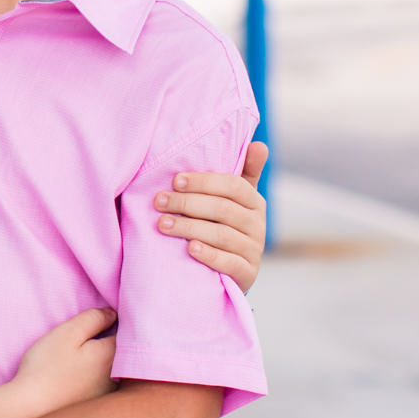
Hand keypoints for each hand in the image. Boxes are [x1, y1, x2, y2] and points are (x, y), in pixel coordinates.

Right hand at [8, 308, 117, 416]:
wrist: (30, 408)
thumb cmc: (46, 366)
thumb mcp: (68, 333)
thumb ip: (93, 319)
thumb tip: (113, 313)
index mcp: (111, 354)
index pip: (127, 332)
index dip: (117, 322)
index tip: (103, 319)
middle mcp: (116, 376)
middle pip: (122, 352)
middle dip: (113, 342)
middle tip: (92, 335)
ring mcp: (107, 394)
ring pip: (114, 370)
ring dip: (105, 362)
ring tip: (82, 357)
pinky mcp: (95, 406)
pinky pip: (105, 385)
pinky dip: (97, 378)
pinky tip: (79, 377)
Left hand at [157, 141, 267, 292]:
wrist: (230, 271)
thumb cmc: (224, 226)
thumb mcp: (234, 200)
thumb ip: (243, 172)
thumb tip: (259, 144)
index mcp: (254, 202)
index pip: (233, 186)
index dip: (204, 182)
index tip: (175, 181)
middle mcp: (258, 225)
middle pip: (223, 209)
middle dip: (187, 204)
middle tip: (159, 202)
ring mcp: (254, 250)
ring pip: (222, 235)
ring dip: (189, 228)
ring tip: (163, 224)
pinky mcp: (248, 274)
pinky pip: (229, 263)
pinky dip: (209, 255)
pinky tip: (189, 249)